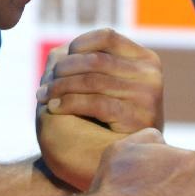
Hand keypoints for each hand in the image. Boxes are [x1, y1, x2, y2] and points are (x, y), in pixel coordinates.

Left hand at [37, 28, 162, 132]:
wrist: (131, 159)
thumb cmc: (114, 119)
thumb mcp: (110, 85)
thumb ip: (93, 64)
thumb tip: (58, 52)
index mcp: (147, 60)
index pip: (107, 37)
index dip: (79, 44)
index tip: (59, 61)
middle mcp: (151, 75)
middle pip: (96, 60)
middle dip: (64, 70)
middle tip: (44, 84)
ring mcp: (148, 96)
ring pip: (93, 81)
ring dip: (61, 87)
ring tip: (43, 96)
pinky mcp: (139, 118)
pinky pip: (96, 103)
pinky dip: (70, 103)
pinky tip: (54, 108)